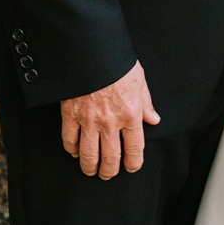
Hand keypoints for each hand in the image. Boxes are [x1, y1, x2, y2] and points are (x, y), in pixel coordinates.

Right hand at [61, 60, 159, 177]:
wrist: (90, 50)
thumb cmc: (116, 62)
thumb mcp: (139, 80)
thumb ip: (146, 104)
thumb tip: (154, 120)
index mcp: (130, 115)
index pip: (134, 150)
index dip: (133, 164)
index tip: (131, 168)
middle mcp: (110, 122)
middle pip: (110, 158)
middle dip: (110, 171)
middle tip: (108, 174)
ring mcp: (89, 120)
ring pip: (89, 154)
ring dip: (90, 167)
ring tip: (91, 171)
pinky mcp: (70, 115)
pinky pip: (69, 140)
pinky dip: (72, 149)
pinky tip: (75, 152)